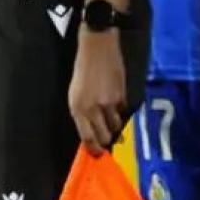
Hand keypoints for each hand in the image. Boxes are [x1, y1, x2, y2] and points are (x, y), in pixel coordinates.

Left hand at [69, 30, 126, 153]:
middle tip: (108, 140)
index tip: (98, 153)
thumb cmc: (83, 69)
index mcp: (78, 108)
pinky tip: (117, 103)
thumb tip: (92, 130)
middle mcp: (93, 109)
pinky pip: (123, 111)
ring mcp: (109, 103)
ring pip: (116, 126)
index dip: (94, 149)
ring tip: (112, 119)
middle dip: (106, 140)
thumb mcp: (75, 93)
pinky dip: (121, 111)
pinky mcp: (122, 95)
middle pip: (104, 136)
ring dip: (114, 126)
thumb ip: (82, 112)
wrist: (98, 47)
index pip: (87, 138)